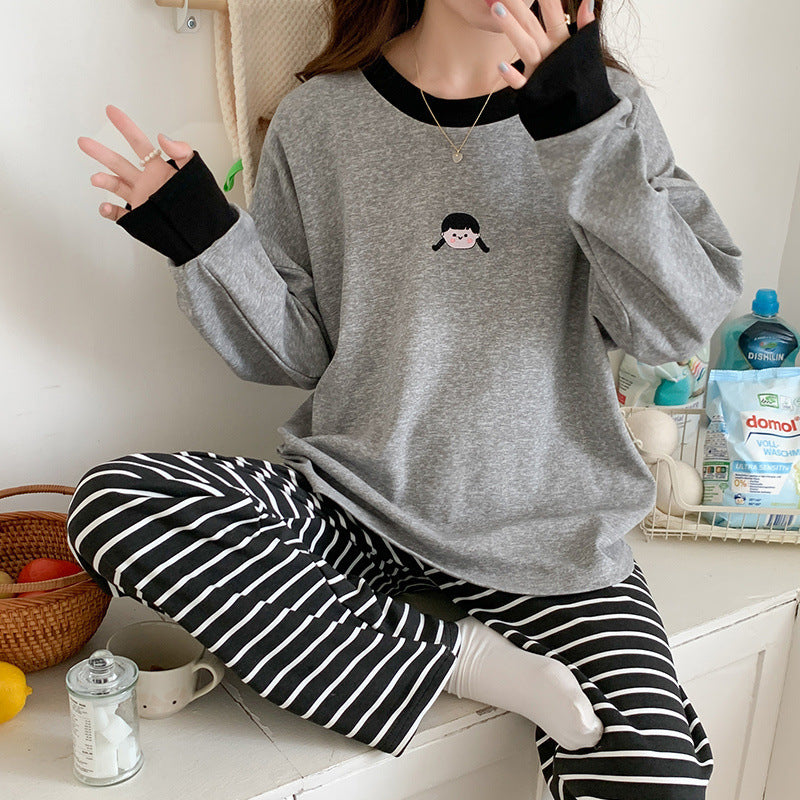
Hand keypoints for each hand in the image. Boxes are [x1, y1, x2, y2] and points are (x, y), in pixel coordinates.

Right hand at [77, 105, 194, 221]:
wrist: (205, 232)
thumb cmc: (201, 202)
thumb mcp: (195, 173)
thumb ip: (182, 153)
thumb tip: (162, 137)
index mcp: (158, 169)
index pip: (138, 143)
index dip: (125, 126)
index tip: (111, 111)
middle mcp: (146, 182)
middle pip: (119, 163)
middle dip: (101, 153)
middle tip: (84, 142)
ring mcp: (141, 200)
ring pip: (116, 186)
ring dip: (104, 181)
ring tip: (95, 178)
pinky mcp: (140, 218)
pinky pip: (119, 214)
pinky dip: (109, 211)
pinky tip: (104, 207)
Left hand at [488, 0, 595, 87]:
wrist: (584, 111)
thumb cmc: (579, 76)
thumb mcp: (585, 48)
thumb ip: (586, 24)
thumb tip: (588, 0)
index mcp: (563, 39)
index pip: (553, 9)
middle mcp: (551, 52)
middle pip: (531, 23)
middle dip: (517, 5)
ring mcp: (541, 70)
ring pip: (525, 45)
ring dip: (510, 27)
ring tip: (496, 9)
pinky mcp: (534, 90)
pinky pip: (522, 83)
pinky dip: (512, 76)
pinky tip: (501, 65)